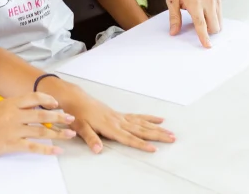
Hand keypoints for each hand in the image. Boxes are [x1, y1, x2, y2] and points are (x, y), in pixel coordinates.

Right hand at [0, 92, 75, 157]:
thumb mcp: (0, 106)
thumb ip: (17, 105)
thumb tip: (36, 107)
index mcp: (11, 103)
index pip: (34, 98)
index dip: (48, 100)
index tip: (56, 104)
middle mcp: (14, 115)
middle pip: (41, 115)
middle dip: (59, 117)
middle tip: (70, 118)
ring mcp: (14, 130)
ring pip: (41, 131)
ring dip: (58, 133)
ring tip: (70, 134)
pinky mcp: (12, 145)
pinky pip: (33, 147)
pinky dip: (47, 149)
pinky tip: (57, 150)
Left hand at [59, 87, 173, 153]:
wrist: (76, 98)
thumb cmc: (77, 114)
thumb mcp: (80, 127)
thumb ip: (90, 138)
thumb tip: (98, 150)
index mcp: (109, 126)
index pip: (128, 138)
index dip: (141, 144)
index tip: (154, 149)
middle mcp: (118, 121)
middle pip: (141, 130)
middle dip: (157, 135)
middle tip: (172, 138)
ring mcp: (120, 117)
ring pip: (142, 124)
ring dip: (157, 129)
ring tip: (170, 133)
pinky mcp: (119, 114)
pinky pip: (137, 117)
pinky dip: (148, 119)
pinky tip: (158, 120)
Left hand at [166, 0, 220, 47]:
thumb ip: (174, 17)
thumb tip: (174, 32)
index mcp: (195, 4)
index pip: (201, 25)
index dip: (204, 37)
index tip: (207, 46)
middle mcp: (207, 3)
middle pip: (214, 27)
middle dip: (209, 33)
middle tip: (199, 30)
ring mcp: (215, 0)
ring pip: (219, 22)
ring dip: (213, 26)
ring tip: (202, 21)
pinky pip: (220, 14)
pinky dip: (215, 19)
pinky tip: (206, 15)